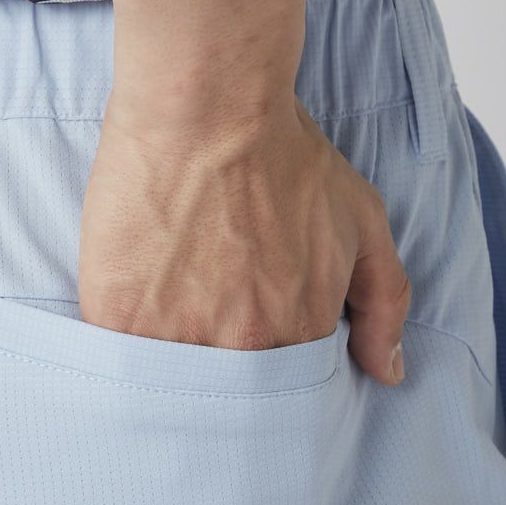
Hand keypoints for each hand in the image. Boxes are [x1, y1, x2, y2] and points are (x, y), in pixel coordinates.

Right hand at [79, 92, 410, 384]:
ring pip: (169, 388)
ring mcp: (175, 338)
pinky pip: (118, 363)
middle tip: (201, 340)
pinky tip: (126, 324)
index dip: (263, 380)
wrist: (208, 104)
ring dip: (166, 376)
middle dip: (215, 388)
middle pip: (224, 400)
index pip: (282, 395)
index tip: (246, 354)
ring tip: (163, 329)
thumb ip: (384, 304)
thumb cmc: (283, 154)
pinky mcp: (117, 318)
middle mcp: (240, 348)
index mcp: (297, 335)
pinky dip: (121, 354)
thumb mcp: (361, 221)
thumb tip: (388, 373)